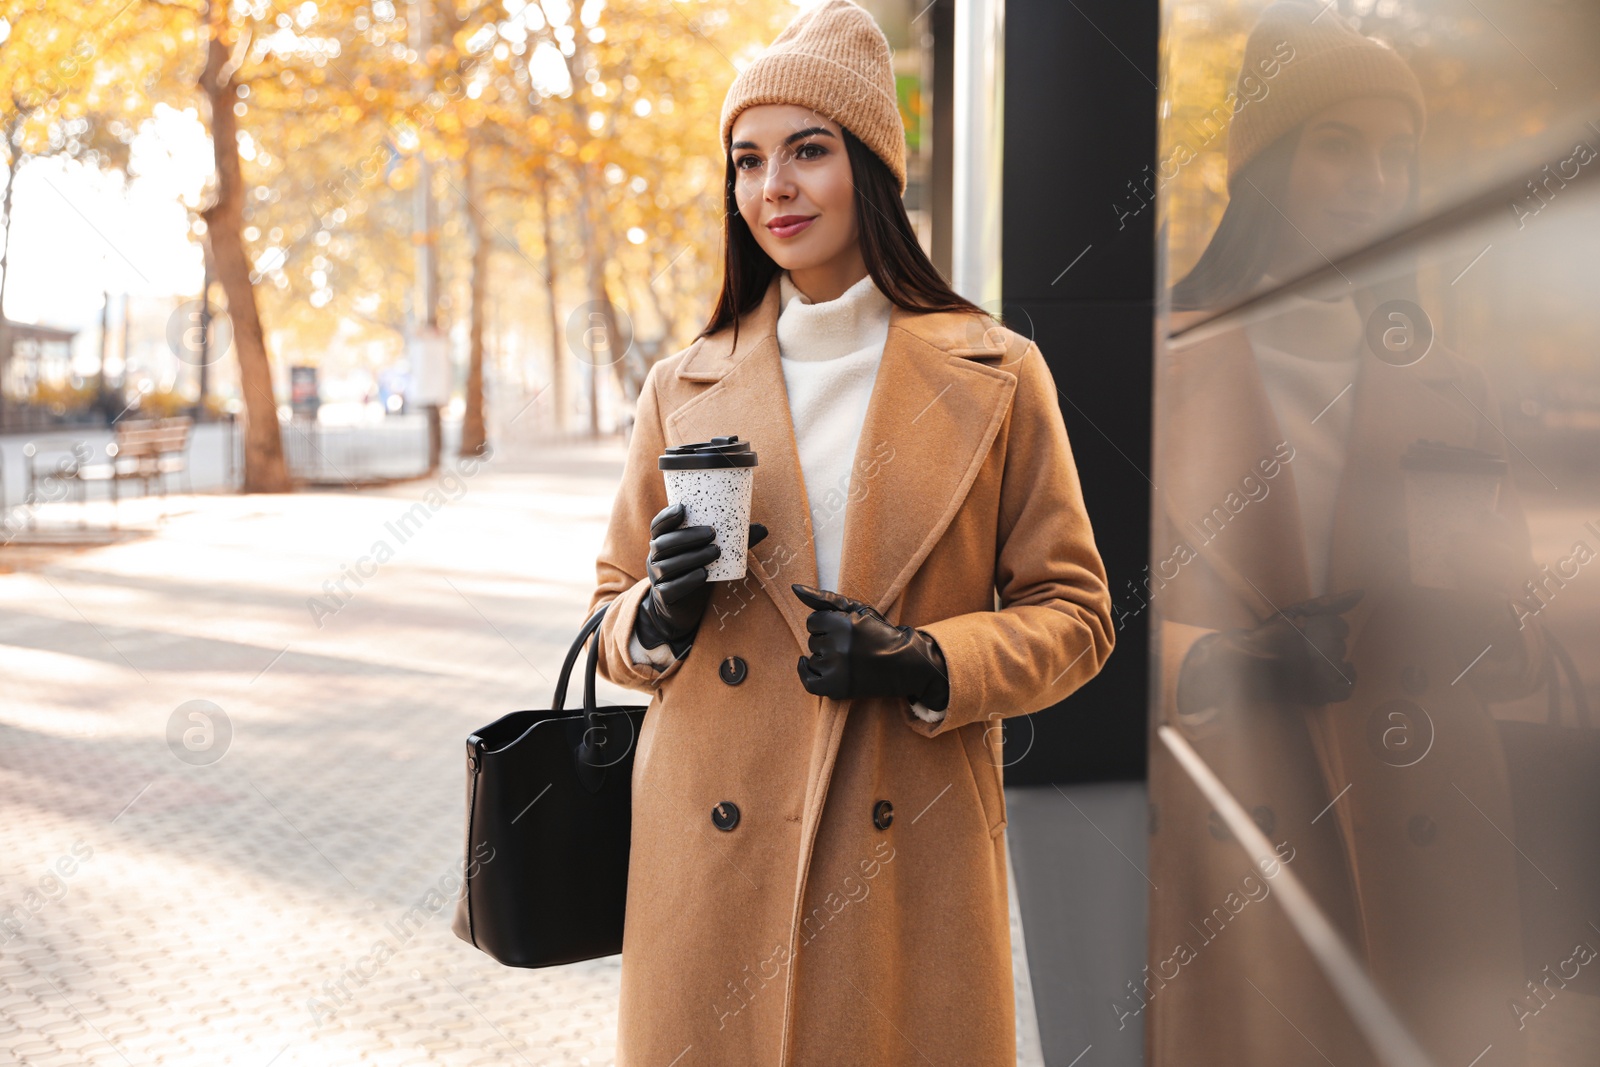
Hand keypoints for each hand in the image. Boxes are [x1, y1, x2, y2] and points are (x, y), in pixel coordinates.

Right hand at [634, 501, 766, 657]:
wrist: (681, 608)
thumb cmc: (695, 572)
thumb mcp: (709, 556)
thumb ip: (732, 543)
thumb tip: (763, 529)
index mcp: (663, 543)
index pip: (658, 526)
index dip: (667, 516)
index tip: (683, 508)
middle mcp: (655, 558)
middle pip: (663, 544)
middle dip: (687, 536)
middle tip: (712, 533)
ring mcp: (657, 578)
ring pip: (668, 566)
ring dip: (692, 557)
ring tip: (715, 552)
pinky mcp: (663, 597)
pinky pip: (671, 588)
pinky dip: (687, 581)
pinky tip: (703, 575)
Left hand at [791, 584, 948, 709]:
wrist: (904, 664)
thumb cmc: (879, 632)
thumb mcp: (857, 609)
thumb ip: (824, 598)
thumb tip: (794, 588)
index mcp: (844, 624)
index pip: (812, 622)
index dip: (826, 624)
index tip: (843, 629)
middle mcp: (839, 647)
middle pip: (812, 641)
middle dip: (826, 641)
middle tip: (849, 645)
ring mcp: (838, 670)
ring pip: (812, 659)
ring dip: (824, 657)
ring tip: (847, 658)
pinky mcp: (838, 688)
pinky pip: (808, 681)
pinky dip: (806, 673)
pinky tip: (808, 664)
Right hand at [1177, 588, 1362, 716]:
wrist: (1246, 665)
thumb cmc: (1271, 634)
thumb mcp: (1296, 611)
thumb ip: (1330, 602)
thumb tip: (1362, 592)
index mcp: (1313, 629)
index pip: (1340, 627)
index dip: (1326, 627)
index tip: (1308, 631)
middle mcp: (1319, 653)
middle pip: (1340, 645)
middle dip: (1326, 644)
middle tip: (1303, 646)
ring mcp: (1319, 676)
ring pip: (1341, 664)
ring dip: (1330, 661)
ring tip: (1309, 660)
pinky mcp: (1317, 695)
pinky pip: (1346, 689)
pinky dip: (1346, 680)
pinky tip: (1341, 673)